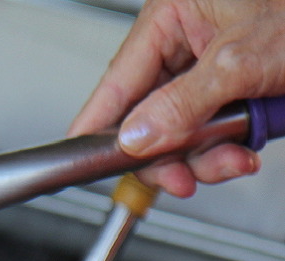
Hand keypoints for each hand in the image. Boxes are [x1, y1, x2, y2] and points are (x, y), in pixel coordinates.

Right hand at [69, 0, 284, 196]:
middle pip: (146, 119)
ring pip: (182, 133)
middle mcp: (184, 42)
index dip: (97, 129)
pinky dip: (229, 149)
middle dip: (170, 154)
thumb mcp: (243, 59)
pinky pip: (213, 132)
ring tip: (237, 157)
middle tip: (182, 178)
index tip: (79, 164)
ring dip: (208, 157)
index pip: (115, 85)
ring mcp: (209, 68)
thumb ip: (182, 103)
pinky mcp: (234, 89)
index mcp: (170, 18)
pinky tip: (246, 147)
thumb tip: (134, 138)